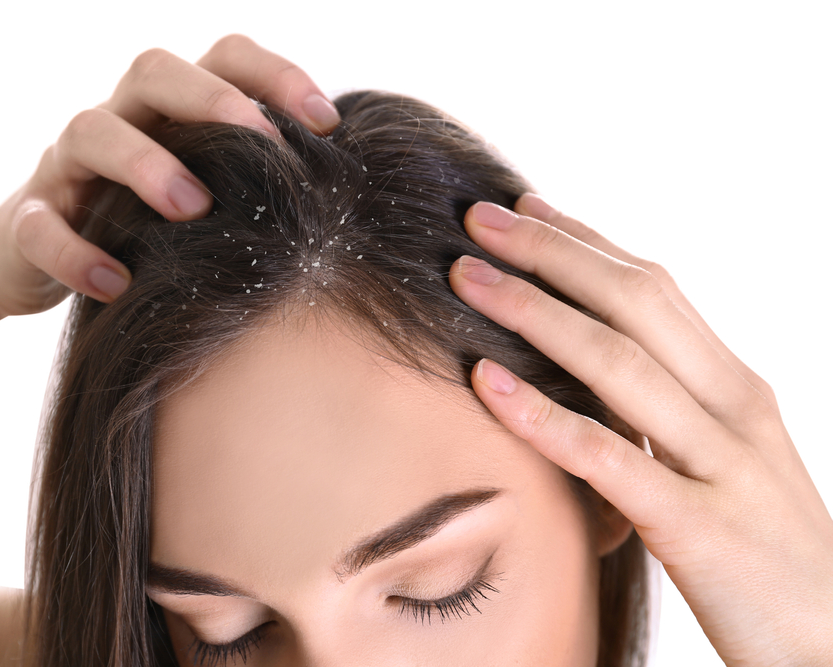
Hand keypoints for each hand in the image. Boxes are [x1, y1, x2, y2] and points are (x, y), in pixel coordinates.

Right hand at [0, 34, 339, 319]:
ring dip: (145, 163)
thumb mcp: (202, 197)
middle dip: (210, 100)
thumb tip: (344, 199)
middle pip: (153, 72)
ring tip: (192, 208)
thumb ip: (252, 186)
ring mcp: (67, 167)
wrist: (34, 259)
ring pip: (91, 131)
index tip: (328, 123)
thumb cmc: (144, 225)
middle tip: (263, 144)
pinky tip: (117, 282)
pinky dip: (76, 252)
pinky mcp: (28, 221)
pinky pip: (39, 227)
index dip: (276, 75)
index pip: (223, 58)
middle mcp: (119, 120)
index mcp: (169, 110)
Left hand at [449, 195, 832, 665]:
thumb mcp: (723, 461)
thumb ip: (669, 410)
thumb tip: (593, 366)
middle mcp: (734, 408)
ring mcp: (721, 465)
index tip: (527, 207)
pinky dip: (543, 415)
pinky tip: (484, 383)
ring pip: (617, 364)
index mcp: (736, 388)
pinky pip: (610, 458)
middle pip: (634, 303)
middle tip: (480, 215)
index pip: (654, 290)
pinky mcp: (698, 529)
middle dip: (552, 253)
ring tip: (465, 278)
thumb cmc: (764, 553)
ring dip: (533, 312)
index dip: (586, 242)